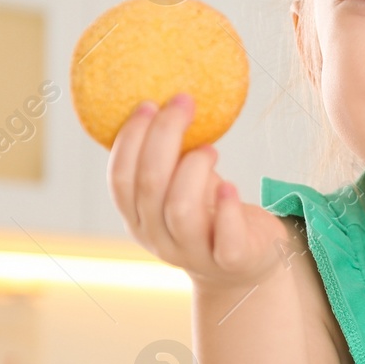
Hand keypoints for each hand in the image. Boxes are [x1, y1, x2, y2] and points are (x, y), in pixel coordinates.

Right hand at [107, 93, 292, 289]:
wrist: (245, 264)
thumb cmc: (211, 213)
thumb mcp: (181, 186)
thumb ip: (169, 158)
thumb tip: (167, 99)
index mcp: (138, 218)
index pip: (119, 179)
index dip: (130, 139)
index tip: (149, 103)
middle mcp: (158, 239)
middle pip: (149, 185)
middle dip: (164, 136)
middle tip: (184, 103)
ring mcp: (194, 253)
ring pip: (180, 209)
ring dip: (193, 168)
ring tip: (210, 148)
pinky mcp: (231, 260)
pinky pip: (225, 239)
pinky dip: (227, 209)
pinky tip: (231, 185)